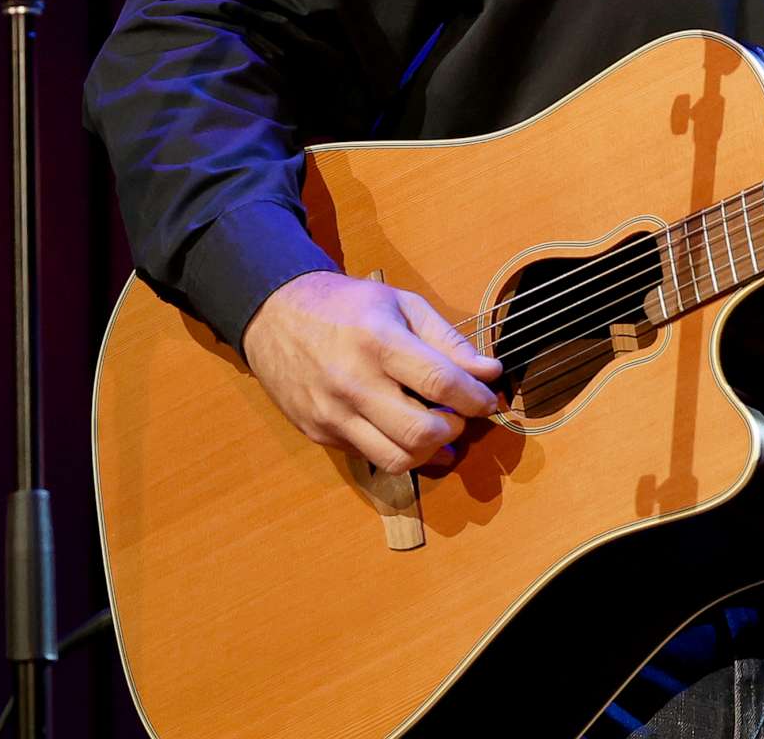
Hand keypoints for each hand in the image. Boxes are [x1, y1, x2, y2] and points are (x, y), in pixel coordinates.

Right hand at [240, 270, 506, 474]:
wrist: (275, 315)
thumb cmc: (346, 305)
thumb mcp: (401, 304)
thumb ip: (447, 339)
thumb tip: (488, 372)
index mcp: (378, 341)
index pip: (439, 382)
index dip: (475, 398)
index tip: (488, 400)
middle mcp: (352, 382)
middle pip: (420, 431)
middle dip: (455, 428)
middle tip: (461, 415)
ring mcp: (332, 413)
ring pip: (397, 458)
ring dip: (430, 451)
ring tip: (440, 430)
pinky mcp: (319, 433)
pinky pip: (370, 457)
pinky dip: (400, 453)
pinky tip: (411, 437)